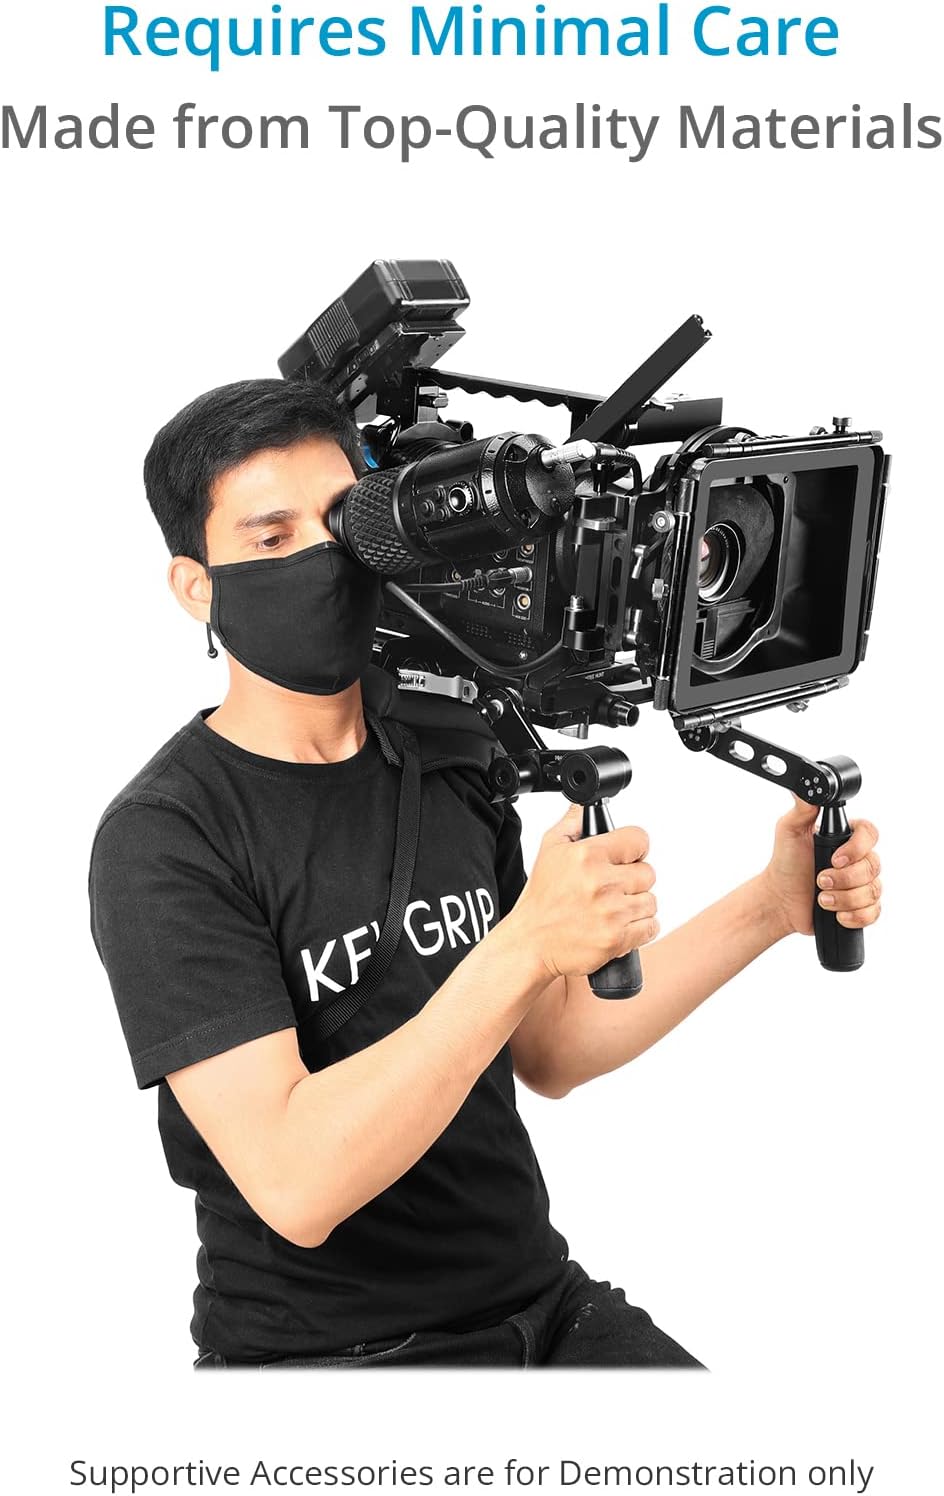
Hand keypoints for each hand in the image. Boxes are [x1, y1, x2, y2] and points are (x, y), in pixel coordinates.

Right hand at [507, 802, 658, 981]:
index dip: (634, 849)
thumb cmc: (540, 900)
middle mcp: (601, 882)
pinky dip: (640, 929)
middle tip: (613, 888)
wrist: (530, 943)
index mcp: (587, 856)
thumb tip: (583, 807)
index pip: (639, 840)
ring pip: (651, 901)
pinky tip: (618, 925)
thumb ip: (571, 824)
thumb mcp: (548, 850)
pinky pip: (650, 928)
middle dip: (633, 880)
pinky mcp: (616, 938)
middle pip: (648, 873)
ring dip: (636, 906)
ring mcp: (611, 912)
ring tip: (613, 909)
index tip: (626, 857)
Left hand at [761, 797, 881, 938]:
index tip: (835, 858)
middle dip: (844, 878)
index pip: (870, 834)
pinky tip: (836, 914)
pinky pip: (874, 912)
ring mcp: (861, 884)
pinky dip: (854, 915)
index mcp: (846, 838)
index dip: (857, 848)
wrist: (780, 899)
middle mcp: (858, 859)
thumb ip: (802, 808)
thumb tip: (806, 786)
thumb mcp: (789, 830)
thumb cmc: (785, 864)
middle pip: (873, 866)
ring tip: (822, 898)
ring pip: (873, 891)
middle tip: (820, 880)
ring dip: (844, 898)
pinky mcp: (861, 907)